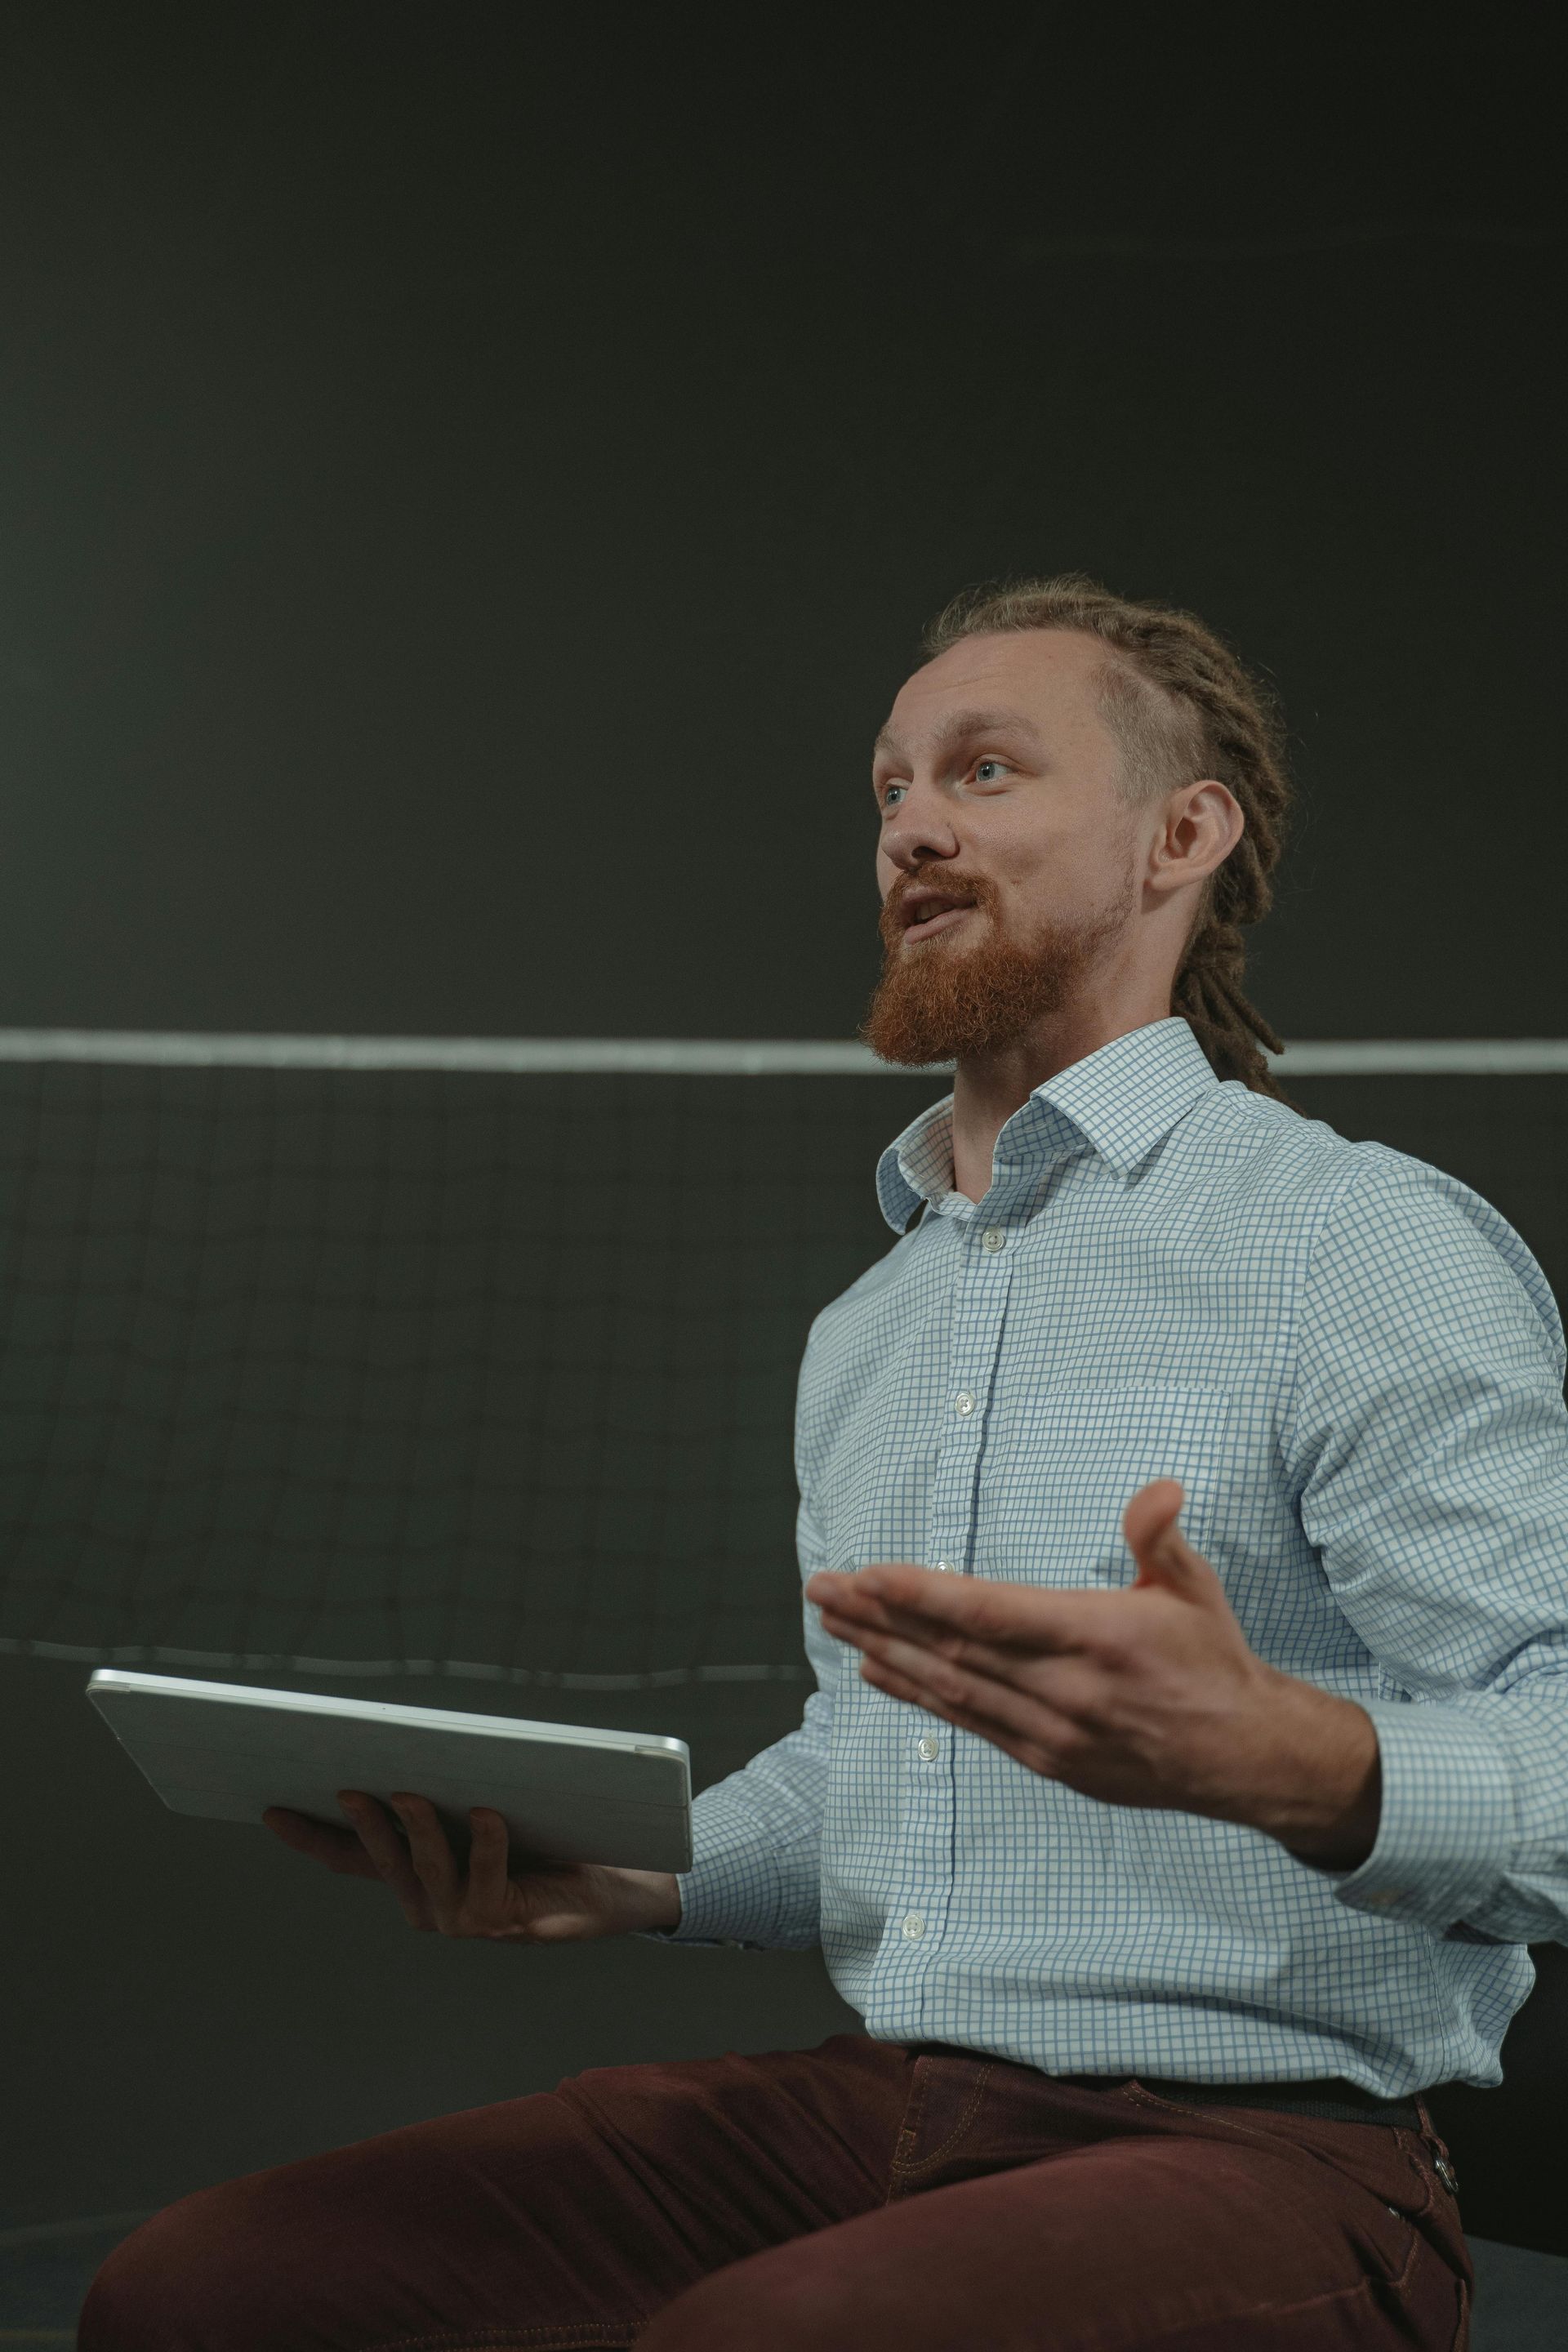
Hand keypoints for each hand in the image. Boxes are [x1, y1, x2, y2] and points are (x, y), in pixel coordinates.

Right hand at [263, 1792, 681, 1939]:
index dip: (310, 1838)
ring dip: (416, 1829)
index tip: (271, 1811)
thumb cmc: (545, 1841)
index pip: (350, 1860)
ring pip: (426, 1869)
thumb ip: (447, 1799)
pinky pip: (484, 1877)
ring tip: (408, 1793)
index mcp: (416, 1881)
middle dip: (364, 1822)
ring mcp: (460, 1920)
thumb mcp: (483, 1813)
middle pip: (382, 1860)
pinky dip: (485, 1843)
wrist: (608, 1887)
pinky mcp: (499, 1922)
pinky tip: (488, 1812)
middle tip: (347, 1786)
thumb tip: (410, 1748)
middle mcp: (428, 1907)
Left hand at [805, 1480, 1380, 1868]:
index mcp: (1098, 1637)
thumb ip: (1160, 1537)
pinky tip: (877, 1670)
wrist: (1244, 1757)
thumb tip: (1160, 1489)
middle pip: (954, 1649)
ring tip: (833, 1621)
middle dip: (880, 1616)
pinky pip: (968, 1723)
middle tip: (823, 1588)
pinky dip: (918, 1694)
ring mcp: (1052, 1731)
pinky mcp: (1047, 1760)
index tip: (870, 1574)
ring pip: (950, 1687)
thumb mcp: (1193, 1588)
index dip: (925, 1595)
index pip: (993, 1613)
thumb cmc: (1212, 1661)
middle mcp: (1066, 1690)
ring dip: (884, 1651)